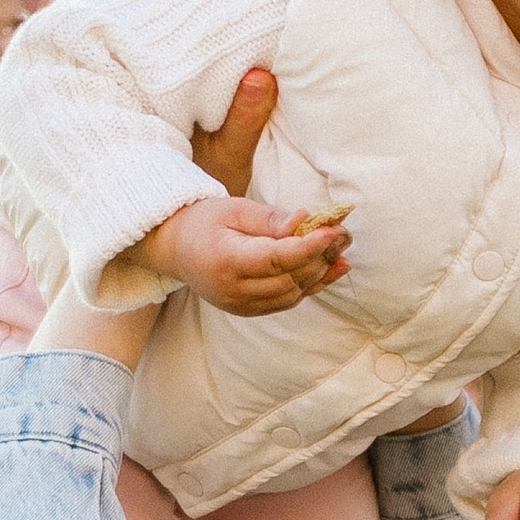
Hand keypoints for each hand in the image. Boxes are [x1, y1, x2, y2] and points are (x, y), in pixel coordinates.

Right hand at [141, 191, 349, 313]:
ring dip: (320, 272)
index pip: (276, 259)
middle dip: (320, 256)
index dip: (309, 247)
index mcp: (226, 261)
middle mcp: (233, 290)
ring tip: (341, 248)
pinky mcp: (248, 310)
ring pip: (293, 294)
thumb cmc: (204, 222)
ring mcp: (240, 305)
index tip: (333, 230)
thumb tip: (304, 221)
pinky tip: (332, 268)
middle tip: (344, 233)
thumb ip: (269, 219)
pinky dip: (311, 285)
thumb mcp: (233, 209)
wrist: (175, 249)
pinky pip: (287, 301)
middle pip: (289, 279)